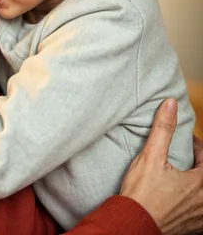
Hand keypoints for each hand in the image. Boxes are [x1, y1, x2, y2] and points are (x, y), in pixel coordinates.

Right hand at [120, 98, 202, 234]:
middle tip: (181, 154)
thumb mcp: (151, 156)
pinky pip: (198, 210)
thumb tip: (170, 104)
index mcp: (200, 184)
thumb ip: (163, 129)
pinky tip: (178, 195)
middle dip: (196, 162)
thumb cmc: (142, 192)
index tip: (183, 140)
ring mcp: (198, 217)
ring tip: (179, 173)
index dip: (195, 145)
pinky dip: (192, 199)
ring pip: (202, 193)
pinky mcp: (191, 227)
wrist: (131, 223)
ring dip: (194, 180)